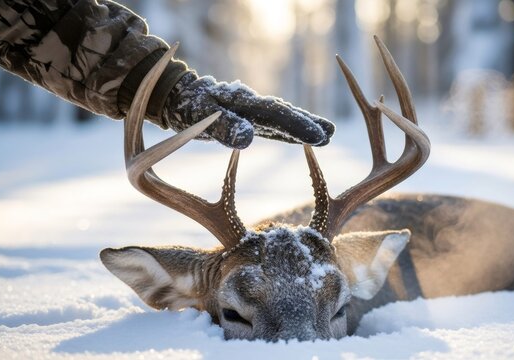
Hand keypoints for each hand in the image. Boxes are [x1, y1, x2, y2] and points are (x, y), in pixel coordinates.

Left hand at [161, 73, 334, 148]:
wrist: (182, 95)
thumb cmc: (190, 107)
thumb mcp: (202, 117)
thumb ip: (225, 126)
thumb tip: (248, 140)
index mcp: (244, 102)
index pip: (275, 114)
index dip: (297, 125)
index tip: (316, 135)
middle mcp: (254, 105)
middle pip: (286, 114)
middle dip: (308, 124)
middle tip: (331, 134)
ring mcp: (255, 112)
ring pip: (285, 119)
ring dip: (305, 126)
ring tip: (329, 134)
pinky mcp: (253, 119)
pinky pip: (277, 125)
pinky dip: (293, 129)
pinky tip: (308, 136)